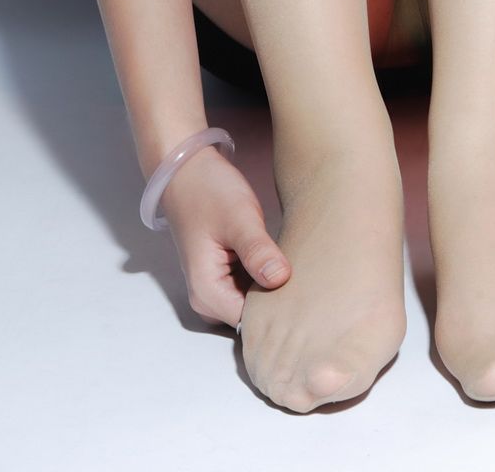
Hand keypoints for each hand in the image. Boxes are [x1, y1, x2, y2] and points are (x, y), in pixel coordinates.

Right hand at [158, 143, 290, 328]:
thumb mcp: (239, 218)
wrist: (189, 172)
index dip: (279, 308)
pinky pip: (251, 288)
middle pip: (254, 316)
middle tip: (306, 274)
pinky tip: (281, 259)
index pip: (252, 322)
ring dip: (274, 287)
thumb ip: (258, 251)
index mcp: (207, 293)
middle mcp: (208, 300)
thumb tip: (279, 279)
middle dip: (279, 299)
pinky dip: (267, 277)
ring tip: (296, 264)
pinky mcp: (224, 276)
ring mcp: (215, 289)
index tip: (305, 289)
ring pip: (255, 302)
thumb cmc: (209, 192)